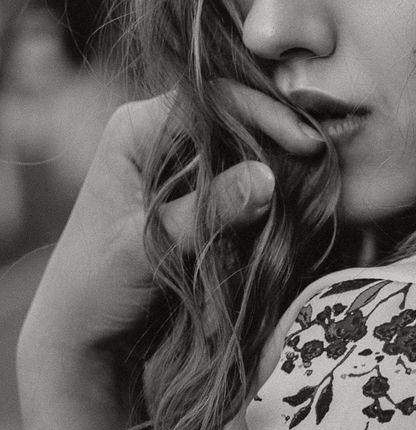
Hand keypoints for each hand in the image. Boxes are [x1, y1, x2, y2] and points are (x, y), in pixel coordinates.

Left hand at [16, 82, 323, 429]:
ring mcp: (178, 162)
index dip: (263, 114)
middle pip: (231, 115)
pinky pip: (238, 174)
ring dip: (274, 160)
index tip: (305, 143)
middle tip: (319, 158)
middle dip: (276, 134)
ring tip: (312, 178)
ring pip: (240, 144)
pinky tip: (290, 199)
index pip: (211, 100)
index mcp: (135, 130)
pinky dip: (264, 186)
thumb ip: (208, 211)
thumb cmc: (96, 286)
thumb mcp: (149, 246)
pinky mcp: (195, 191)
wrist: (82, 329)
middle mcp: (157, 134)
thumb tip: (268, 178)